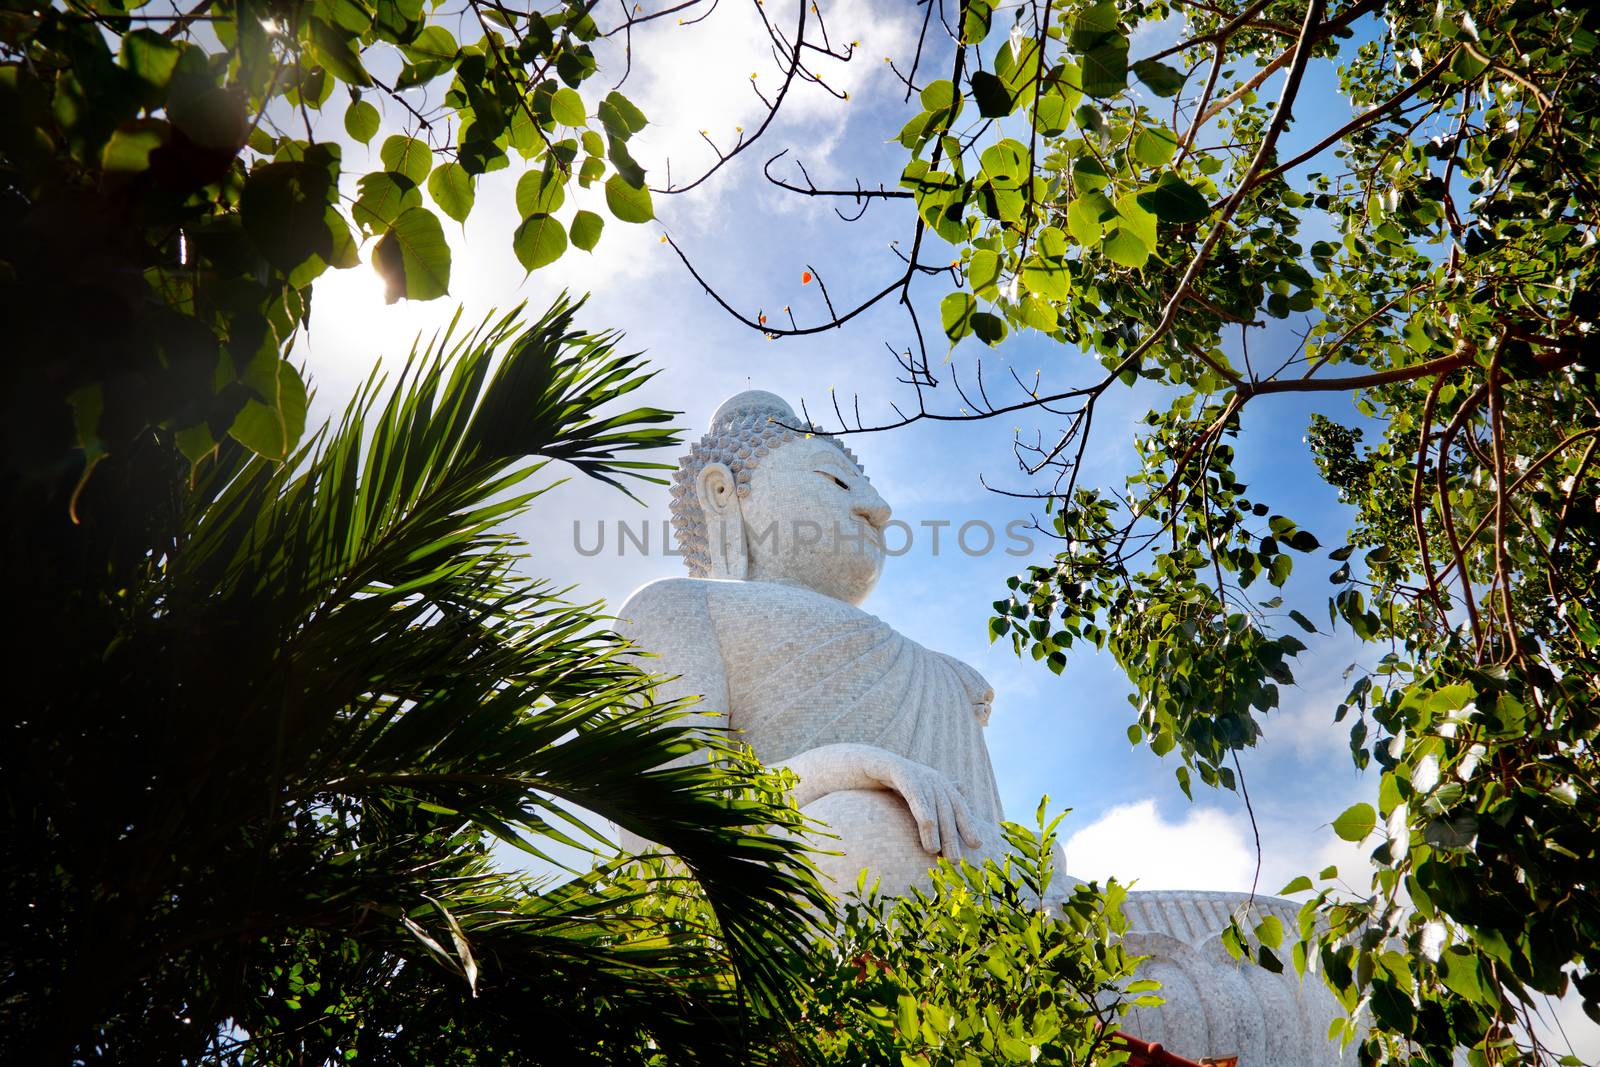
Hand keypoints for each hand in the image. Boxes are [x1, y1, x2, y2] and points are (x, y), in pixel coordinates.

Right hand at [859, 750, 982, 858]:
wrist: (863, 761)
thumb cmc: (890, 782)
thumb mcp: (916, 794)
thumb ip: (933, 803)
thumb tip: (953, 806)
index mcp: (939, 783)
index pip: (958, 806)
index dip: (968, 824)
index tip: (977, 844)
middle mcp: (931, 777)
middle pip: (947, 809)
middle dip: (952, 835)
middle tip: (954, 860)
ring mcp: (915, 772)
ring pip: (932, 804)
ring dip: (936, 828)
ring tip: (934, 851)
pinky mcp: (897, 770)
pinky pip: (913, 791)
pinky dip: (922, 807)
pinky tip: (927, 823)